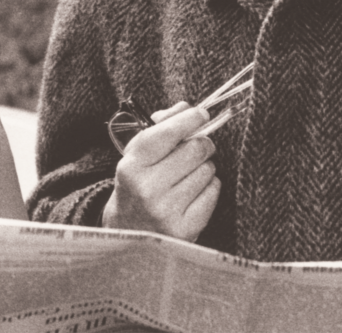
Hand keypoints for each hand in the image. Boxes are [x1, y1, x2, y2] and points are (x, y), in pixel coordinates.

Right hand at [101, 102, 220, 240]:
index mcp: (132, 166)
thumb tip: (186, 107)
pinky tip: (192, 193)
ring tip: (188, 176)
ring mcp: (166, 211)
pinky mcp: (185, 228)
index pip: (168, 133)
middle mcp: (147, 189)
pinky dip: (209, 187)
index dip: (190, 119)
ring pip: (208, 169)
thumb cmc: (137, 185)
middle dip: (202, 143)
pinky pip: (213, 191)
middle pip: (196, 148)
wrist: (128, 234)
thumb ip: (161, 126)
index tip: (201, 113)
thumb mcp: (137, 155)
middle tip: (198, 147)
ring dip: (204, 167)